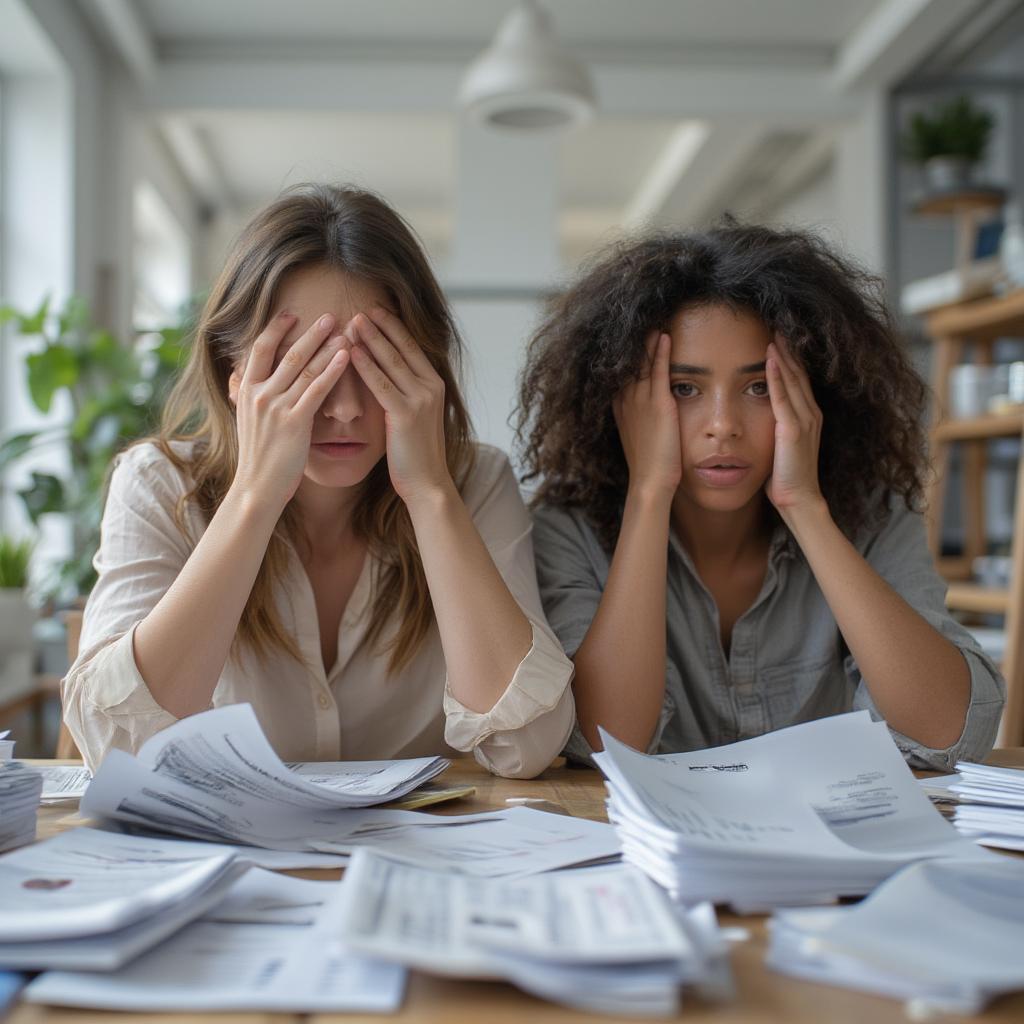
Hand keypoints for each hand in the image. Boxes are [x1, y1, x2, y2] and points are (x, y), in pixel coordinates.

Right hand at [230, 311, 349, 509]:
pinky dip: (332, 370)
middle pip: (286, 354)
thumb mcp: (247, 422)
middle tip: (327, 314)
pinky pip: (317, 390)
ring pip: (304, 368)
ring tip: (343, 330)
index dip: (275, 329)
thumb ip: (250, 398)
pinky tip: (346, 357)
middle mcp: (259, 395)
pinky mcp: (294, 423)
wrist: (256, 489)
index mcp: (246, 391)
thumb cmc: (257, 458)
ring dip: (326, 347)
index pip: (259, 350)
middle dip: (309, 333)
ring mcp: (276, 407)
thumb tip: (247, 381)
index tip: (290, 314)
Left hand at [347, 308, 452, 504]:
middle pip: (403, 349)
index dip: (394, 328)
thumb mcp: (416, 418)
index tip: (377, 311)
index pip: (412, 349)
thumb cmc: (416, 455)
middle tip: (362, 307)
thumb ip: (406, 395)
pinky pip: (381, 385)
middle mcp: (431, 388)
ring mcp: (421, 400)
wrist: (428, 483)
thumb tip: (389, 380)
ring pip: (392, 362)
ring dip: (371, 339)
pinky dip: (366, 367)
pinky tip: (352, 353)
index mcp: (435, 386)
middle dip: (382, 326)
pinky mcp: (406, 415)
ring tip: (353, 321)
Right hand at [613, 331, 680, 499]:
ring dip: (646, 341)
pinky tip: (664, 335)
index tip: (629, 339)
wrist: (650, 481)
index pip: (621, 374)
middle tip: (639, 321)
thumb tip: (647, 415)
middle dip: (633, 343)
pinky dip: (660, 351)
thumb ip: (640, 420)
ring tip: (652, 320)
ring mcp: (640, 400)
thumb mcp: (638, 437)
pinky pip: (658, 370)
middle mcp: (626, 400)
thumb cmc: (649, 464)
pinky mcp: (658, 404)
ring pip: (641, 362)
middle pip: (628, 364)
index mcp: (620, 407)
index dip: (625, 357)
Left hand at [765, 335, 824, 517]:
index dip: (791, 358)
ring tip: (773, 332)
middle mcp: (811, 414)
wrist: (799, 501)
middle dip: (789, 348)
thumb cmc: (786, 478)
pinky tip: (769, 359)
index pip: (799, 380)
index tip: (779, 337)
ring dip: (783, 355)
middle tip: (777, 323)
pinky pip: (783, 397)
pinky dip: (777, 376)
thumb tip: (760, 419)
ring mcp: (804, 421)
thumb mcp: (780, 446)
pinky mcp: (792, 430)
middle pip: (799, 373)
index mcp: (808, 417)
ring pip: (793, 380)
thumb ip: (776, 428)